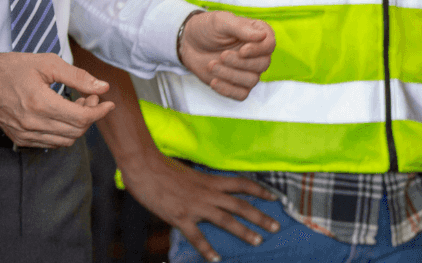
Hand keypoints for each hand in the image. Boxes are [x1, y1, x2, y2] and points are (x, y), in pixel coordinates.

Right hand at [0, 51, 114, 147]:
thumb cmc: (15, 68)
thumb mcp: (49, 63)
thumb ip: (78, 77)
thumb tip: (102, 87)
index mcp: (40, 103)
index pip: (81, 118)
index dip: (99, 112)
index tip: (108, 103)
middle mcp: (32, 123)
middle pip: (76, 131)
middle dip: (91, 116)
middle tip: (91, 98)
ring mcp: (24, 134)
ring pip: (65, 140)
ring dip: (78, 125)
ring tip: (78, 105)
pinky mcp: (20, 139)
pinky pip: (51, 143)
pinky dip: (64, 133)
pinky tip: (64, 115)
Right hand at [121, 149, 280, 262]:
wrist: (145, 167)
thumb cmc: (164, 168)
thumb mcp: (190, 174)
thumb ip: (203, 184)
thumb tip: (212, 192)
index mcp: (211, 180)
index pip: (242, 184)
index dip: (260, 190)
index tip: (275, 198)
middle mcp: (208, 193)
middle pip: (240, 204)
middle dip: (260, 215)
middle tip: (276, 226)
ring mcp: (195, 206)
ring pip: (226, 220)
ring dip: (243, 231)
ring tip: (257, 241)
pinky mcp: (180, 217)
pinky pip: (197, 237)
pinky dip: (207, 249)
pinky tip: (216, 259)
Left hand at [179, 11, 275, 99]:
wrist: (189, 43)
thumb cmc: (207, 28)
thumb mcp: (221, 21)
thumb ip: (241, 28)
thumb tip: (262, 35)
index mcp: (258, 34)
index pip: (269, 44)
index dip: (258, 50)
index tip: (242, 50)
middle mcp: (257, 53)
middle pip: (263, 64)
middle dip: (241, 63)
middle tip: (222, 55)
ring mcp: (248, 70)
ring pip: (252, 80)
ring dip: (230, 75)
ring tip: (211, 65)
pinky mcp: (237, 84)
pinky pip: (242, 94)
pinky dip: (228, 90)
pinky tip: (214, 81)